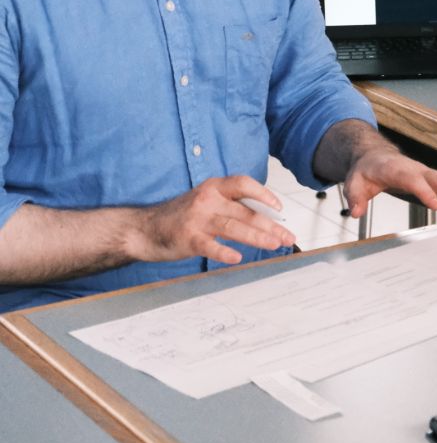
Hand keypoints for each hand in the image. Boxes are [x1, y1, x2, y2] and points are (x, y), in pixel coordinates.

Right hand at [133, 176, 294, 264]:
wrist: (143, 229)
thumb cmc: (181, 216)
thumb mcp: (207, 201)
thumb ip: (232, 205)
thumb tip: (268, 217)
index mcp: (214, 187)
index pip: (244, 184)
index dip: (264, 194)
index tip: (279, 208)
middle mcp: (207, 200)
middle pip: (245, 212)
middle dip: (271, 226)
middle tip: (288, 237)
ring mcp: (197, 219)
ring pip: (234, 227)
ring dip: (257, 237)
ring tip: (274, 245)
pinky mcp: (187, 238)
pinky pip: (209, 246)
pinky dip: (224, 252)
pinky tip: (237, 258)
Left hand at [341, 147, 436, 218]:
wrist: (373, 156)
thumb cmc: (367, 169)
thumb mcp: (354, 183)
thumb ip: (355, 197)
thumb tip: (356, 211)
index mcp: (397, 170)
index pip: (414, 181)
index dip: (426, 192)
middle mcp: (415, 169)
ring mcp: (425, 172)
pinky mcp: (431, 177)